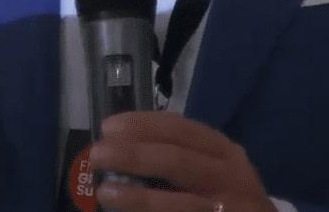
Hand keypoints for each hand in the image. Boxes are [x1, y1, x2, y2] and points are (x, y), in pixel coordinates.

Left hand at [88, 111, 272, 211]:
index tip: (109, 127)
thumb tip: (124, 144)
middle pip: (177, 161)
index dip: (142, 126)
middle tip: (97, 154)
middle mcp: (230, 177)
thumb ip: (181, 154)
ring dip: (137, 197)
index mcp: (225, 152)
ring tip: (104, 192)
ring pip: (179, 203)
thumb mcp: (216, 167)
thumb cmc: (229, 195)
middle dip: (134, 156)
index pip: (181, 130)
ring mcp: (228, 209)